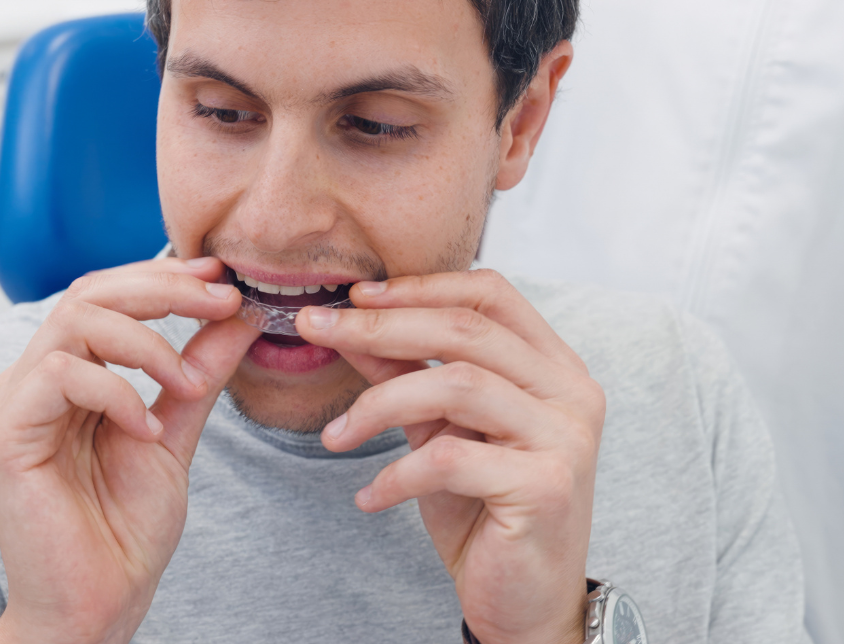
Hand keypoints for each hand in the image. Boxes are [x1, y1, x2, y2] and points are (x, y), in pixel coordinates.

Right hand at [0, 257, 259, 643]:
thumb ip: (198, 373)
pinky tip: (147, 427)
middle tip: (221, 299)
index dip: (162, 276)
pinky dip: (115, 390)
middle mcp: (35, 378)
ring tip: (191, 382)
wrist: (98, 603)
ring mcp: (14, 403)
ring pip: (74, 321)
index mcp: (70, 373)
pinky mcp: (4, 435)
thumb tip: (238, 317)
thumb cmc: (124, 528)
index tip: (220, 278)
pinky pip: (59, 375)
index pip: (108, 296)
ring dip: (148, 340)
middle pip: (90, 293)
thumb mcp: (176, 432)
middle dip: (163, 288)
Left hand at [298, 270, 602, 643]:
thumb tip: (347, 322)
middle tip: (317, 330)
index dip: (419, 286)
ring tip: (335, 437)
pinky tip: (369, 496)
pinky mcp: (546, 485)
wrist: (524, 602)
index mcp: (553, 366)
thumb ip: (402, 374)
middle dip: (379, 327)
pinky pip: (449, 458)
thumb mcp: (437, 429)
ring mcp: (565, 437)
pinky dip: (395, 474)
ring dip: (378, 405)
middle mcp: (571, 392)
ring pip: (455, 385)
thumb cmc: (484, 510)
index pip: (489, 293)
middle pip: (465, 330)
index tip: (354, 295)